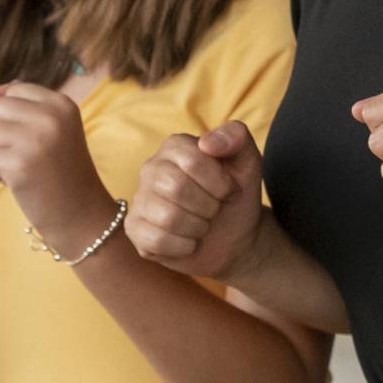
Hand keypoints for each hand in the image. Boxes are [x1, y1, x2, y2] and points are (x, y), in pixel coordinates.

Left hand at [0, 84, 115, 250]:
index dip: (16, 116)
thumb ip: (24, 105)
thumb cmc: (63, 170)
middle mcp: (51, 117)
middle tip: (32, 154)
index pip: (17, 91)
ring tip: (27, 167)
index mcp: (63, 104)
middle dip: (7, 132)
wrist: (81, 215)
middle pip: (0, 108)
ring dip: (2, 152)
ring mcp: (35, 141)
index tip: (39, 138)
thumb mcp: (55, 127)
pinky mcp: (19, 165)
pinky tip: (21, 181)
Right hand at [129, 122, 266, 279]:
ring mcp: (140, 198)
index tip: (230, 191)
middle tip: (215, 209)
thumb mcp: (248, 162)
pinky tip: (189, 241)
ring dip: (198, 227)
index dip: (220, 183)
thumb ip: (235, 136)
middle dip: (208, 206)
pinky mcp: (135, 229)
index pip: (193, 161)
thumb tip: (206, 142)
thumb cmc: (235, 195)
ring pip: (168, 217)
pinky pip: (157, 241)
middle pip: (177, 188)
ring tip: (202, 223)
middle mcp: (151, 167)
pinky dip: (184, 246)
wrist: (233, 237)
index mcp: (175, 145)